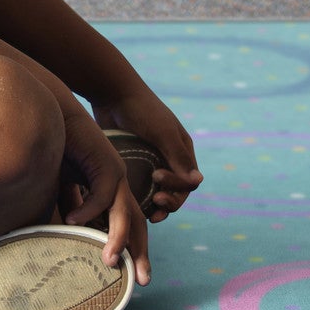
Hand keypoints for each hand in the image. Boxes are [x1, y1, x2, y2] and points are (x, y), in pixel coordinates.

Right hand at [56, 107, 151, 286]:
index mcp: (112, 191)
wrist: (56, 115)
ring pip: (124, 214)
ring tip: (110, 262)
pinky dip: (87, 210)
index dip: (131, 250)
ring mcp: (116, 173)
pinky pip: (101, 194)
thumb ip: (70, 208)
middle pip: (137, 225)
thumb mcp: (64, 188)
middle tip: (143, 281)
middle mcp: (120, 185)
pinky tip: (72, 222)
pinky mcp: (106, 162)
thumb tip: (67, 234)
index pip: (128, 225)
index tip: (131, 275)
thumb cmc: (57, 150)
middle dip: (140, 254)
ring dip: (118, 240)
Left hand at [98, 84, 200, 217]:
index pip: (189, 182)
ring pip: (158, 194)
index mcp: (182, 151)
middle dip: (169, 202)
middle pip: (176, 193)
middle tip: (155, 204)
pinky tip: (131, 208)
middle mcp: (170, 159)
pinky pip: (140, 189)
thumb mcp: (162, 131)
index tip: (157, 178)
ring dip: (157, 208)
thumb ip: (178, 157)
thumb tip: (197, 183)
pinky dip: (140, 201)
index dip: (178, 187)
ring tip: (149, 216)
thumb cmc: (141, 109)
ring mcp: (150, 164)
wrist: (112, 93)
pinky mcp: (133, 166)